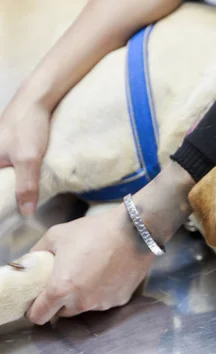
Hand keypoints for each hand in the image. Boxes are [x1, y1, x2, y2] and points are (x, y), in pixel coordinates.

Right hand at [0, 98, 50, 215]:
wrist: (36, 100)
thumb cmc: (28, 127)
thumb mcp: (29, 160)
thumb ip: (26, 187)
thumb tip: (26, 212)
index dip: (3, 200)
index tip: (9, 216)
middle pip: (1, 183)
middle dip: (8, 195)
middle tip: (24, 209)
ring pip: (5, 175)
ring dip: (14, 186)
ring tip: (26, 200)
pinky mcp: (6, 147)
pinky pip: (9, 167)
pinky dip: (17, 175)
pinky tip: (29, 181)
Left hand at [26, 205, 154, 324]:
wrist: (135, 231)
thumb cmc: (94, 231)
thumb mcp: (56, 235)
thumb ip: (36, 254)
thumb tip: (29, 265)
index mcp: (61, 290)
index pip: (38, 316)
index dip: (35, 308)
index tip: (40, 296)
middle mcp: (82, 303)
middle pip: (62, 313)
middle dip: (61, 300)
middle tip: (67, 278)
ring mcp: (103, 303)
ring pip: (85, 307)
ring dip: (83, 296)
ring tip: (91, 271)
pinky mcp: (121, 300)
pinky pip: (104, 301)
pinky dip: (102, 292)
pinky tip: (108, 272)